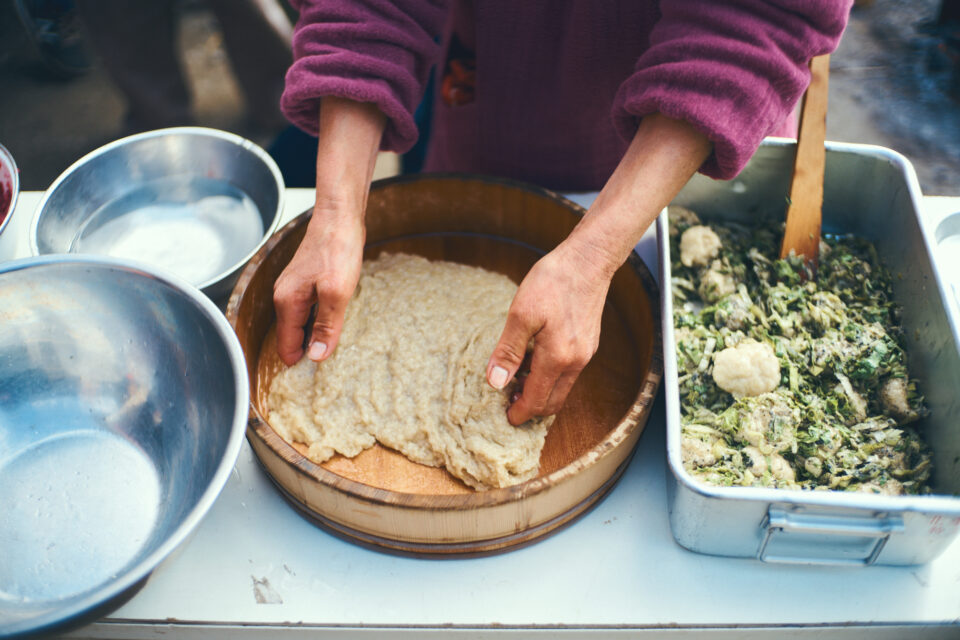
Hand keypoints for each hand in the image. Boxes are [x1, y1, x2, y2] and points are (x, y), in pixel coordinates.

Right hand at [271, 96, 384, 365]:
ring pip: (301, 323)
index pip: (286, 345)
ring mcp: (295, 288)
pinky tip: (336, 325)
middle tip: (330, 370)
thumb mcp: (337, 292)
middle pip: (292, 336)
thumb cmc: (338, 249)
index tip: (316, 381)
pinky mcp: (308, 281)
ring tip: (334, 351)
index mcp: (287, 301)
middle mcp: (285, 296)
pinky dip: (320, 321)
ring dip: (316, 336)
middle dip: (307, 351)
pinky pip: (310, 310)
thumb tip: (316, 358)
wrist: (341, 216)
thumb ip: (327, 326)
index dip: (299, 363)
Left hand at [486, 242, 612, 424]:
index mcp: (557, 358)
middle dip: (530, 409)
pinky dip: (549, 378)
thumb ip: (508, 351)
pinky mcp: (588, 345)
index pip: (537, 401)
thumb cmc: (553, 282)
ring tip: (515, 381)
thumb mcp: (521, 314)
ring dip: (540, 392)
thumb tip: (496, 382)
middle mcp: (575, 362)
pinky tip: (532, 362)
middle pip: (552, 402)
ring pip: (561, 389)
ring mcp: (585, 354)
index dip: (519, 413)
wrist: (587, 260)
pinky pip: (568, 373)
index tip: (504, 418)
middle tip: (507, 402)